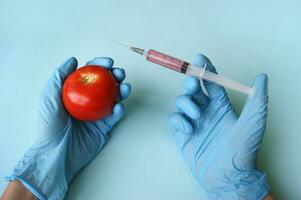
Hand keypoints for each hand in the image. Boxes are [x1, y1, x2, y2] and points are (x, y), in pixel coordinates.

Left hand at [6, 57, 130, 199]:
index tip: (108, 62)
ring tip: (124, 87)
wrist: (56, 153)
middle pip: (106, 84)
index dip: (100, 65)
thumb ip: (59, 77)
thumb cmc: (50, 126)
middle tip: (120, 73)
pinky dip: (119, 110)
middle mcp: (89, 101)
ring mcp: (98, 114)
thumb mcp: (49, 98)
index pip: (91, 74)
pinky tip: (118, 106)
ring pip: (114, 98)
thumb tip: (73, 60)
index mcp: (77, 92)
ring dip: (122, 90)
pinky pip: (114, 117)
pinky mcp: (104, 127)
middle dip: (116, 75)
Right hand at [168, 54, 268, 198]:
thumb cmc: (243, 148)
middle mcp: (206, 110)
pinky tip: (189, 129)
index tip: (200, 58)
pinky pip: (173, 119)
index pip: (210, 82)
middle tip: (193, 84)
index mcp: (221, 105)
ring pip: (181, 101)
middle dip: (190, 83)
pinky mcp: (182, 133)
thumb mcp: (254, 121)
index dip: (205, 69)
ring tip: (197, 115)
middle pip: (192, 89)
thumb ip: (258, 98)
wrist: (228, 174)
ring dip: (186, 104)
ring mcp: (193, 121)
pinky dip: (178, 120)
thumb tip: (262, 76)